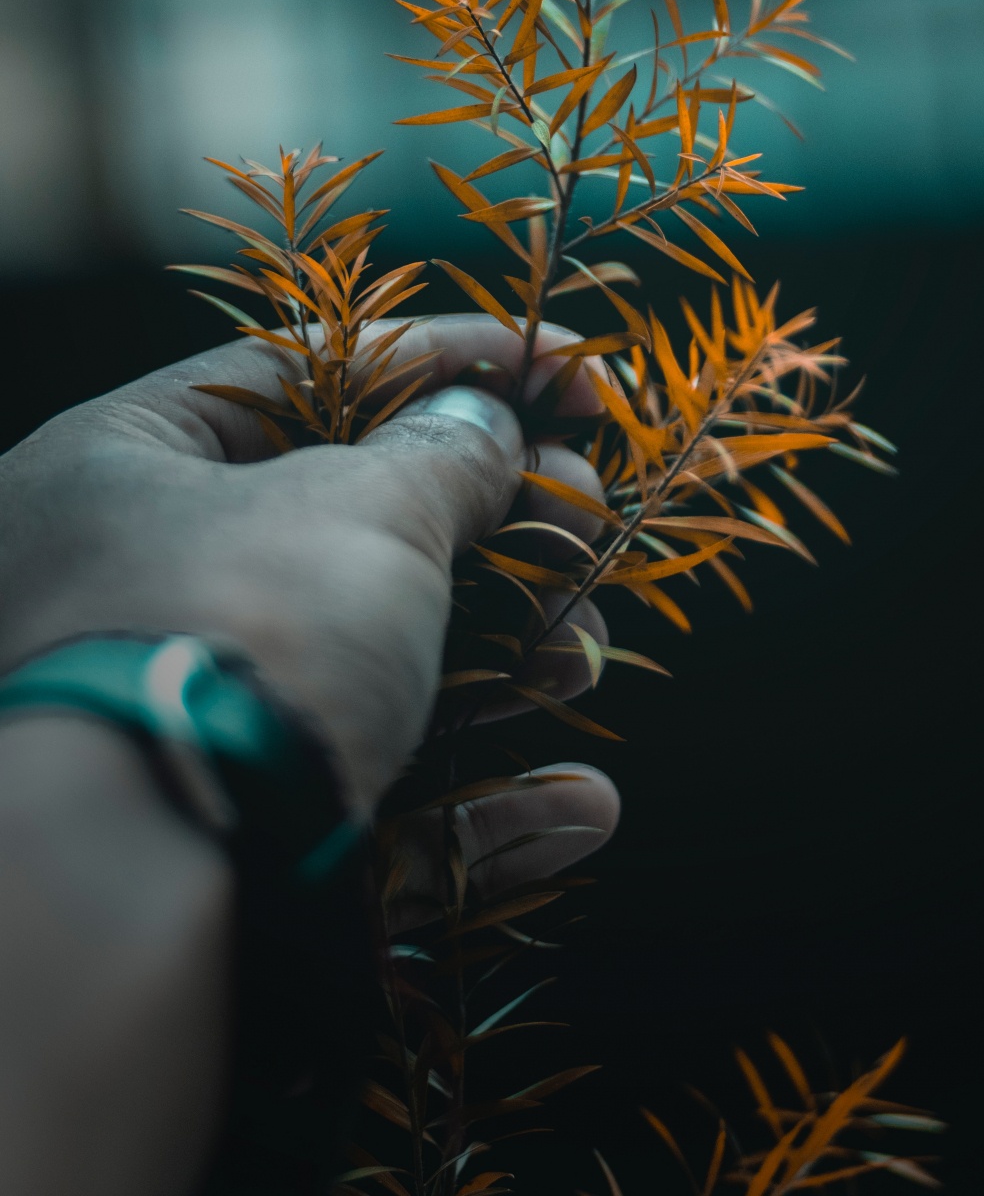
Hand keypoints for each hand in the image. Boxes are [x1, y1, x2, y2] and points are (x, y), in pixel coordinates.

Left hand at [0, 313, 619, 874]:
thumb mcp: (365, 509)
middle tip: (585, 519)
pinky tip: (578, 806)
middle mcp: (130, 586)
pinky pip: (372, 807)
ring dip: (503, 662)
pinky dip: (482, 806)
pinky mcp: (233, 844)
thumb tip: (486, 425)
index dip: (449, 358)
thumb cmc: (243, 635)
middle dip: (492, 527)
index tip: (564, 376)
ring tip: (580, 658)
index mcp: (123, 465)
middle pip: (347, 526)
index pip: (306, 370)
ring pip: (371, 670)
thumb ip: (446, 454)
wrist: (148, 900)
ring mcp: (181, 723)